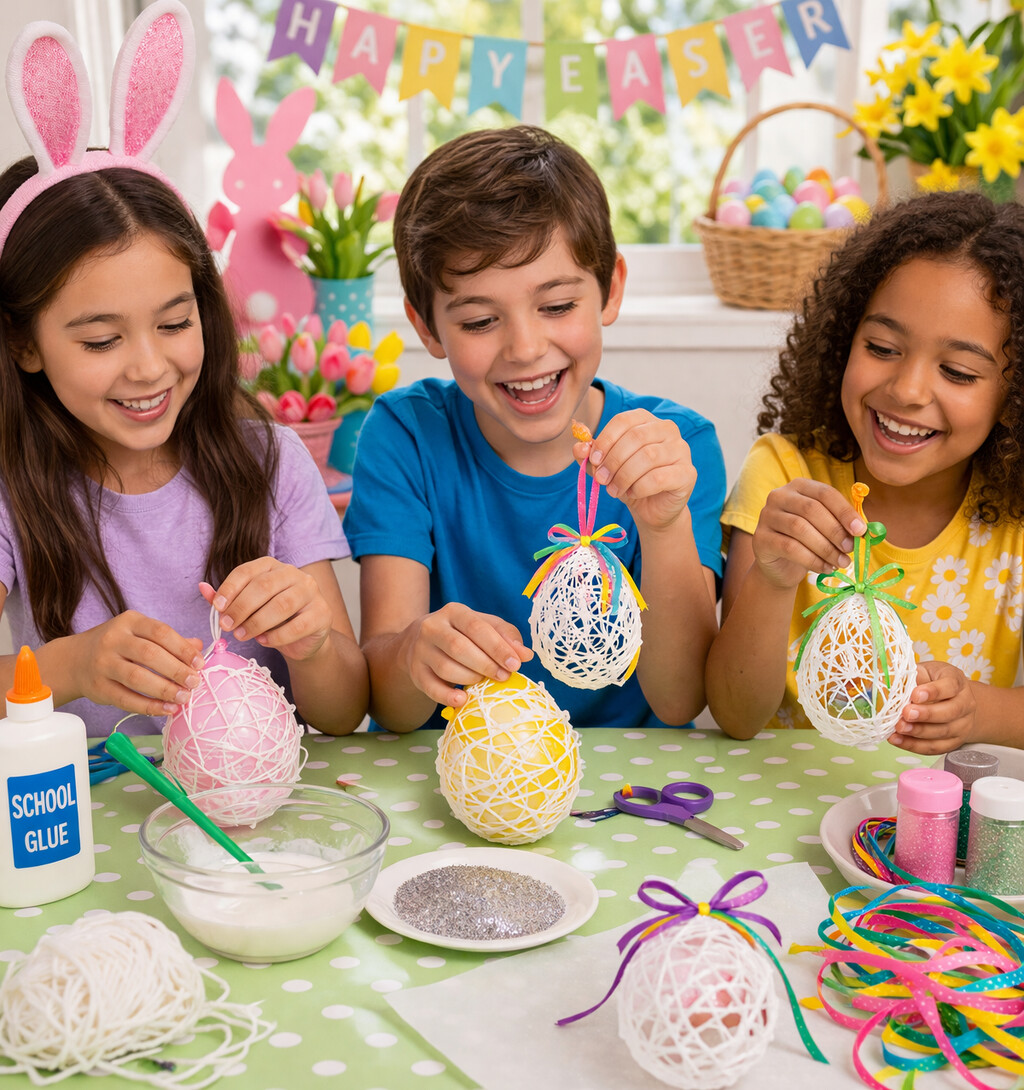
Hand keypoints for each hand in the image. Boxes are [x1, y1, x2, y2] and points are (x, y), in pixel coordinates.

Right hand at [71, 612, 202, 716]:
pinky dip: (149, 706)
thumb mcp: (140, 633)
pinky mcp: (98, 687)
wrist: (75, 660)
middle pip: (149, 654)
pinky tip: (167, 710)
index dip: (182, 648)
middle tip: (195, 682)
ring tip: (184, 698)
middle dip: (176, 670)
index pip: (160, 632)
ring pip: (137, 677)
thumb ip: (169, 640)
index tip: (199, 663)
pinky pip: (126, 699)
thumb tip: (199, 646)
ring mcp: (103, 664)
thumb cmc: (118, 645)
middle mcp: (114, 640)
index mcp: (130, 621)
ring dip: (164, 690)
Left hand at [200, 557, 331, 662]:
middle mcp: (294, 574)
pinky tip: (264, 641)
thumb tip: (202, 588)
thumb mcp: (247, 608)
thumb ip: (227, 599)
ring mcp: (312, 592)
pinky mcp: (322, 614)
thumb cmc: (272, 620)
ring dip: (257, 623)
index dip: (230, 588)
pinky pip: (297, 626)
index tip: (218, 608)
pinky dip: (277, 636)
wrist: (304, 639)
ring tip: (242, 636)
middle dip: (241, 607)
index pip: (248, 571)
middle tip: (226, 626)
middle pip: (264, 586)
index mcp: (273, 566)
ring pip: (282, 605)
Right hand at [402, 603, 532, 709]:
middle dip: (486, 664)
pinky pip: (431, 687)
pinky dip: (448, 696)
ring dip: (470, 678)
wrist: (418, 642)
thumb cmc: (461, 634)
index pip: (476, 627)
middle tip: (504, 677)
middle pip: (459, 647)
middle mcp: (432, 627)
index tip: (515, 664)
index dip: (497, 647)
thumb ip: (506, 636)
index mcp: (453, 612)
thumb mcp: (483, 627)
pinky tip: (463, 700)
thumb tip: (526, 655)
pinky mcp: (415, 671)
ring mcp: (420, 650)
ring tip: (483, 682)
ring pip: (446, 667)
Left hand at [575, 410, 694, 532]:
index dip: (605, 440)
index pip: (623, 420)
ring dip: (624, 476)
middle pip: (635, 437)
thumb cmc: (629, 480)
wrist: (652, 508)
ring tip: (614, 490)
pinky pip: (658, 478)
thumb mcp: (605, 467)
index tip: (593, 460)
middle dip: (613, 460)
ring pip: (647, 457)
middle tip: (601, 479)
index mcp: (646, 420)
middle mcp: (667, 429)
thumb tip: (579, 447)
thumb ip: (591, 455)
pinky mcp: (688, 473)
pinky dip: (639, 487)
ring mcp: (681, 450)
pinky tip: (633, 493)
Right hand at [751, 479, 865, 588]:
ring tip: (841, 562)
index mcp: (799, 487)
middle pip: (811, 509)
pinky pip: (790, 548)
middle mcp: (779, 496)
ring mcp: (766, 516)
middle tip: (850, 549)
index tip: (861, 530)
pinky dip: (812, 560)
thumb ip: (843, 523)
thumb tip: (866, 529)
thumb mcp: (826, 527)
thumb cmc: (808, 541)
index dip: (844, 511)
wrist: (780, 565)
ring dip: (826, 548)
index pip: (824, 493)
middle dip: (835, 531)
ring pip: (800, 529)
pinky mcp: (760, 539)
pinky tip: (825, 568)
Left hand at [888, 660, 976, 754]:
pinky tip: (898, 739)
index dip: (933, 691)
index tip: (915, 694)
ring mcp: (962, 725)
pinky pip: (935, 747)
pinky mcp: (954, 742)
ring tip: (899, 728)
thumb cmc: (933, 682)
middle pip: (950, 712)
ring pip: (943, 732)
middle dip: (926, 714)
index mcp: (957, 682)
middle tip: (906, 713)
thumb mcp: (925, 672)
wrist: (954, 701)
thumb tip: (891, 682)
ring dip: (918, 732)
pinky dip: (914, 745)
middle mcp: (965, 704)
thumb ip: (912, 676)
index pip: (950, 686)